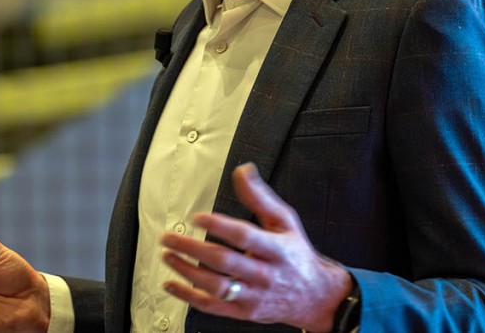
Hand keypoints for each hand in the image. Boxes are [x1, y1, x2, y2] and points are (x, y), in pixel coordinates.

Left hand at [160, 163, 351, 332]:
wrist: (316, 297)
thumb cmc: (296, 254)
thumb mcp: (285, 221)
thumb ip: (260, 197)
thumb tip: (243, 171)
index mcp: (275, 249)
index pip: (244, 237)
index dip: (219, 226)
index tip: (197, 217)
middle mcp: (263, 274)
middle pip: (224, 261)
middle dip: (192, 248)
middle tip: (169, 237)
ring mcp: (253, 295)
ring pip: (216, 286)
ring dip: (186, 271)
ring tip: (168, 256)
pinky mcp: (244, 311)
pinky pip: (213, 307)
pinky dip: (189, 297)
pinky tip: (172, 284)